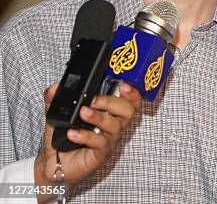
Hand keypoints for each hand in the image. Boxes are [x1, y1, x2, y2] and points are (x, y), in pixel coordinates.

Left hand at [34, 82, 140, 201]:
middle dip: (112, 101)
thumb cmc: (63, 139)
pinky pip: (100, 143)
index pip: (130, 101)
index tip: (122, 84)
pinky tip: (73, 133)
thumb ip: (55, 99)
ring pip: (115, 126)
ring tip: (82, 112)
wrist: (53, 163)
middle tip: (93, 100)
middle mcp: (113, 126)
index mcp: (109, 113)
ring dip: (99, 117)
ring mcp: (108, 140)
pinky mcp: (100, 154)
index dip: (131, 92)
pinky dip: (86, 136)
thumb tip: (54, 88)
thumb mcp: (58, 115)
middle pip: (128, 111)